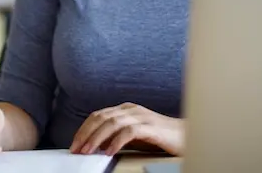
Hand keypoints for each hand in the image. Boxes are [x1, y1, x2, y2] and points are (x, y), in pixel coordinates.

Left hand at [69, 102, 183, 155]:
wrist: (187, 136)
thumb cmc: (159, 137)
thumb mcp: (133, 136)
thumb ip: (116, 136)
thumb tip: (96, 146)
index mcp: (125, 109)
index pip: (97, 115)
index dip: (83, 129)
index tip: (74, 144)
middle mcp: (131, 109)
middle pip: (101, 118)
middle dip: (85, 134)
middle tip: (76, 149)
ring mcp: (141, 116)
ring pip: (111, 123)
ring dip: (96, 138)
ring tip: (87, 151)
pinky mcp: (151, 127)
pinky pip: (129, 132)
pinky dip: (116, 142)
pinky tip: (109, 152)